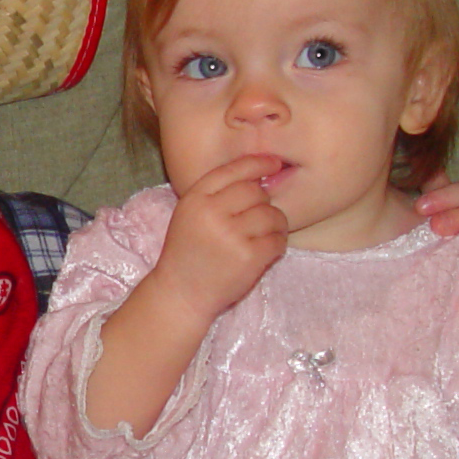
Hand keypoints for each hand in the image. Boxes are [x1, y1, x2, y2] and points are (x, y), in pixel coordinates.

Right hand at [154, 155, 289, 324]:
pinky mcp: (248, 258)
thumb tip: (260, 176)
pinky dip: (278, 244)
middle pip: (256, 192)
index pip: (234, 171)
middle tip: (258, 218)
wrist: (181, 294)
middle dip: (263, 203)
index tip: (274, 163)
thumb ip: (216, 195)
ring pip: (272, 215)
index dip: (258, 164)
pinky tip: (268, 250)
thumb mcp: (190, 215)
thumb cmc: (188, 253)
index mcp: (195, 199)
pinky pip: (277, 240)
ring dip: (275, 224)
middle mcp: (212, 213)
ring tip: (265, 234)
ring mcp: (231, 236)